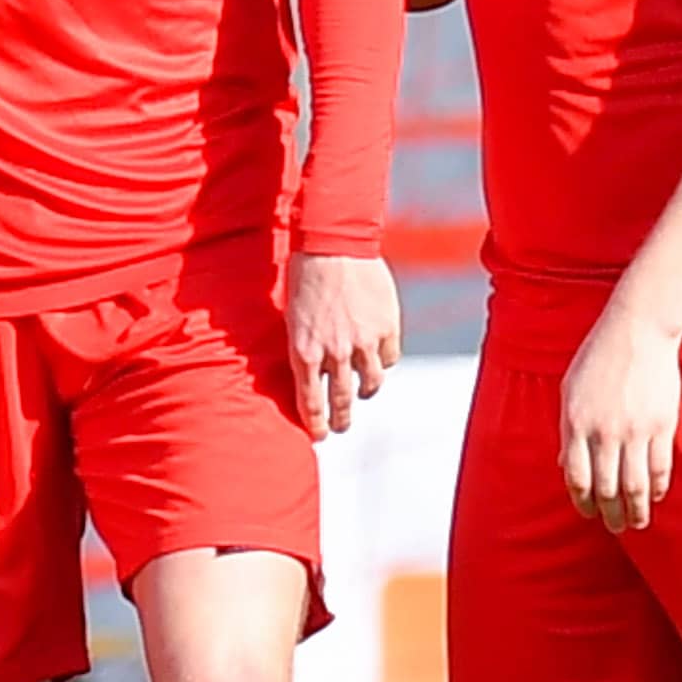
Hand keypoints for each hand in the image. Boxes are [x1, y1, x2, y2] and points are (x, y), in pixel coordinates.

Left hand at [287, 249, 400, 439]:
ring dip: (365, 393)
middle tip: (340, 428)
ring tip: (363, 394)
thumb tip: (311, 372)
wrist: (333, 244)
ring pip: (370, 385)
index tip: (318, 436)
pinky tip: (378, 361)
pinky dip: (383, 363)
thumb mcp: (293, 318)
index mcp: (303, 352)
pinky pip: (388, 359)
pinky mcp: (386, 329)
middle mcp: (333, 353)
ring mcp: (362, 343)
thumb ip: (305, 347)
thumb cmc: (305, 276)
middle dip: (340, 420)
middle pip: (340, 402)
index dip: (315, 424)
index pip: (310, 403)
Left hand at [558, 302, 681, 531]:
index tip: (588, 512)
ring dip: (636, 510)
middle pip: (607, 488)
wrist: (637, 331)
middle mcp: (604, 432)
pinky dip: (658, 488)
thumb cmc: (598, 358)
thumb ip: (567, 431)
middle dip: (610, 514)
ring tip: (637, 523)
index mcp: (576, 424)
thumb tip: (565, 465)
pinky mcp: (662, 425)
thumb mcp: (569, 391)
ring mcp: (635, 430)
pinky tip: (655, 496)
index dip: (583, 502)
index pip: (577, 479)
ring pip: (636, 485)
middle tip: (614, 527)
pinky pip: (660, 467)